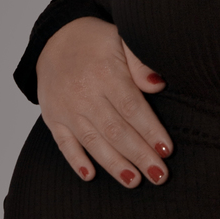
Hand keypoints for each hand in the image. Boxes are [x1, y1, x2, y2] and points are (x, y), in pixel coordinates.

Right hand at [36, 15, 173, 188]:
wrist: (54, 37)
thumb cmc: (96, 41)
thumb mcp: (120, 39)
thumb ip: (139, 62)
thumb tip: (158, 84)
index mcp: (105, 73)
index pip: (132, 108)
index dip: (150, 131)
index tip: (167, 150)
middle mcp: (84, 93)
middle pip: (116, 130)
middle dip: (139, 155)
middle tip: (159, 175)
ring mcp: (66, 108)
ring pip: (93, 141)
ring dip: (114, 164)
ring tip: (134, 181)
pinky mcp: (52, 117)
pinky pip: (64, 143)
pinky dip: (76, 161)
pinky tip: (90, 175)